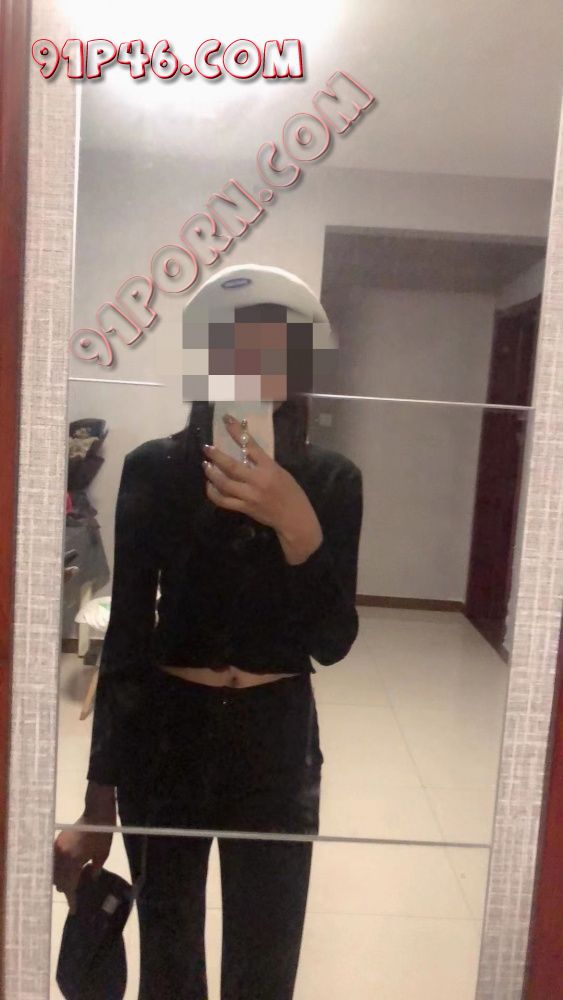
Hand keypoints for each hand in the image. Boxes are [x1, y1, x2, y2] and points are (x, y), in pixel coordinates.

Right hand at [53, 783, 115, 911]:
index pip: (70, 886)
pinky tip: (65, 870)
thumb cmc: (102, 835)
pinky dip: (57, 868)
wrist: (96, 813)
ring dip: (59, 879)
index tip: (74, 910)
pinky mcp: (57, 842)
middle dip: (65, 889)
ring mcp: (57, 848)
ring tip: (69, 883)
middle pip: (58, 880)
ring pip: (53, 872)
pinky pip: (53, 860)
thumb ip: (95, 869)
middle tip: (73, 896)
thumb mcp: (103, 855)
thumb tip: (90, 879)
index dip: (72, 899)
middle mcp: (61, 857)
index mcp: (73, 862)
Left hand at [202, 413, 322, 564]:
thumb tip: (245, 452)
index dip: (237, 432)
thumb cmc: (291, 492)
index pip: (251, 446)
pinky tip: (209, 485)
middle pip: (231, 466)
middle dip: (216, 455)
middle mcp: (258, 481)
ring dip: (211, 473)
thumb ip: (263, 464)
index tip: (226, 420)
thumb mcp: (280, 472)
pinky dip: (213, 493)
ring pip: (224, 484)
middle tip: (206, 447)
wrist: (294, 518)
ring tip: (206, 464)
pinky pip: (223, 501)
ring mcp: (250, 496)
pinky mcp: (244, 508)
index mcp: (270, 468)